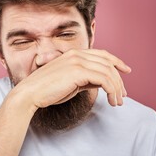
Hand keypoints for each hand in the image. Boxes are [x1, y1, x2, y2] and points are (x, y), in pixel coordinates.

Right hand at [14, 49, 131, 108]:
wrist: (30, 93)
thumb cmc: (47, 90)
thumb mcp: (71, 82)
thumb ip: (86, 79)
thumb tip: (102, 83)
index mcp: (74, 54)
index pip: (102, 54)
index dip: (116, 61)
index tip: (126, 70)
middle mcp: (77, 54)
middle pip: (108, 63)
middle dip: (119, 80)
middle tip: (123, 95)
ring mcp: (77, 61)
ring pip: (108, 72)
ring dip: (117, 88)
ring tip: (118, 102)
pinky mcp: (78, 71)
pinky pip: (104, 79)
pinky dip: (112, 90)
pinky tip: (111, 100)